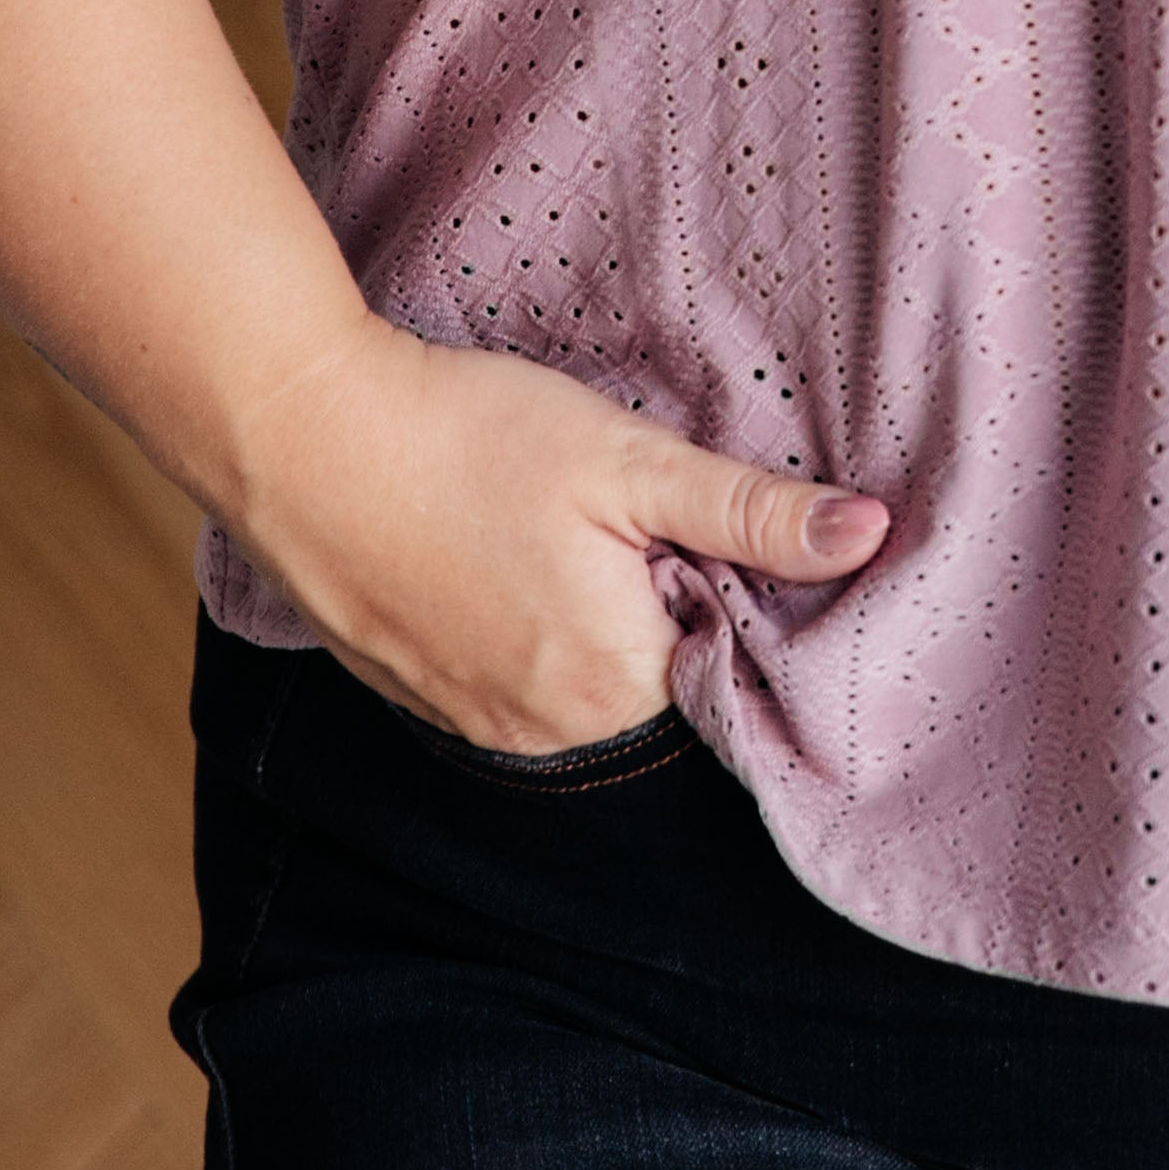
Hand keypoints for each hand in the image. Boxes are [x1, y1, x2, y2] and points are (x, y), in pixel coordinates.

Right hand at [221, 319, 890, 755]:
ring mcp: (476, 724)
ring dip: (589, 614)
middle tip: (616, 507)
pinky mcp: (421, 698)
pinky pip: (511, 680)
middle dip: (660, 599)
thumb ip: (750, 512)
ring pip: (582, 679)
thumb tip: (871, 538)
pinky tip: (497, 549)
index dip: (727, 585)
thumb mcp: (627, 459)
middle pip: (657, 674)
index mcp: (617, 684)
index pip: (728, 661)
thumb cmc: (467, 436)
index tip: (695, 522)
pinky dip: (520, 624)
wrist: (297, 436)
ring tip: (549, 522)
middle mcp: (548, 733)